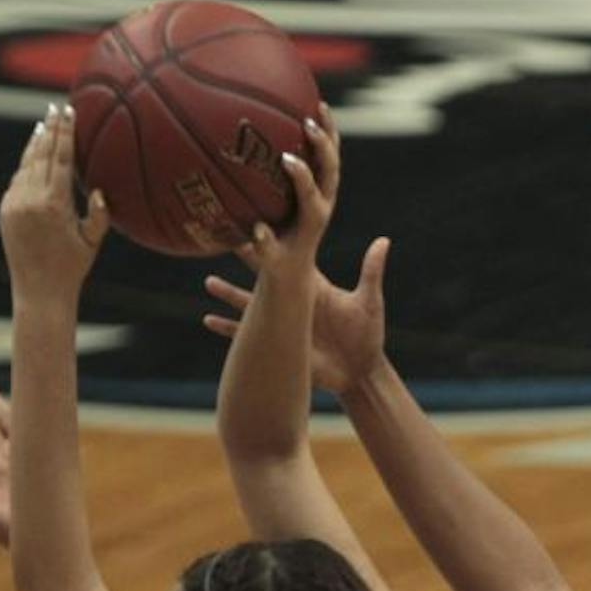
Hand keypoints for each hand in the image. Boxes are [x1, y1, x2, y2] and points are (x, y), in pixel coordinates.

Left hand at [0, 103, 109, 303]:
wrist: (38, 291)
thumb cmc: (72, 268)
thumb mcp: (92, 242)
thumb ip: (98, 214)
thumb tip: (97, 189)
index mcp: (55, 204)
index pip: (60, 158)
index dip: (65, 132)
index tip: (68, 111)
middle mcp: (31, 199)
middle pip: (41, 153)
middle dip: (49, 128)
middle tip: (55, 107)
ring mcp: (14, 204)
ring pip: (26, 164)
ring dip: (35, 143)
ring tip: (43, 125)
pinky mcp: (5, 210)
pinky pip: (17, 181)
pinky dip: (26, 166)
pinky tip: (33, 157)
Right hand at [203, 235, 390, 394]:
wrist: (360, 372)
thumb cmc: (368, 336)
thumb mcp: (368, 302)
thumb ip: (371, 272)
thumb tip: (383, 240)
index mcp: (312, 285)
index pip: (288, 256)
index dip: (274, 238)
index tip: (258, 217)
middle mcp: (293, 300)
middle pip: (263, 273)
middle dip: (244, 256)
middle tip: (223, 238)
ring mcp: (284, 322)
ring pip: (250, 303)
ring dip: (228, 292)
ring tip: (207, 280)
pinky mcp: (281, 344)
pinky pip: (248, 335)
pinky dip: (228, 328)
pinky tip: (208, 320)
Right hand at [241, 104, 338, 274]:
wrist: (294, 267)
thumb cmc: (277, 264)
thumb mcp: (270, 262)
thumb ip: (264, 248)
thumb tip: (256, 230)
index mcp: (313, 220)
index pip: (311, 194)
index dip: (302, 176)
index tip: (286, 158)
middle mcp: (324, 203)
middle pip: (331, 170)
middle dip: (322, 146)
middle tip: (308, 123)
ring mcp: (325, 193)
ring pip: (331, 159)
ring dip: (328, 134)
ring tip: (320, 106)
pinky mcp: (320, 187)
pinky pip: (322, 157)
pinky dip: (320, 136)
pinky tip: (306, 111)